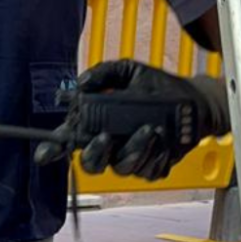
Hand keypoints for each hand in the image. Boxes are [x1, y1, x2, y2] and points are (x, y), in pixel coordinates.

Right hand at [35, 60, 230, 180]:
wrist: (195, 102)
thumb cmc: (159, 87)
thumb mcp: (130, 71)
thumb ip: (104, 73)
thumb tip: (81, 84)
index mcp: (97, 123)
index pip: (69, 139)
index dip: (53, 149)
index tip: (45, 155)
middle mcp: (110, 144)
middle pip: (90, 163)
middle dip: (94, 153)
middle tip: (105, 137)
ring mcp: (130, 158)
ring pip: (120, 167)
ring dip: (133, 150)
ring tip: (150, 130)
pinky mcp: (152, 167)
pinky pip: (147, 170)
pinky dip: (155, 155)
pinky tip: (163, 140)